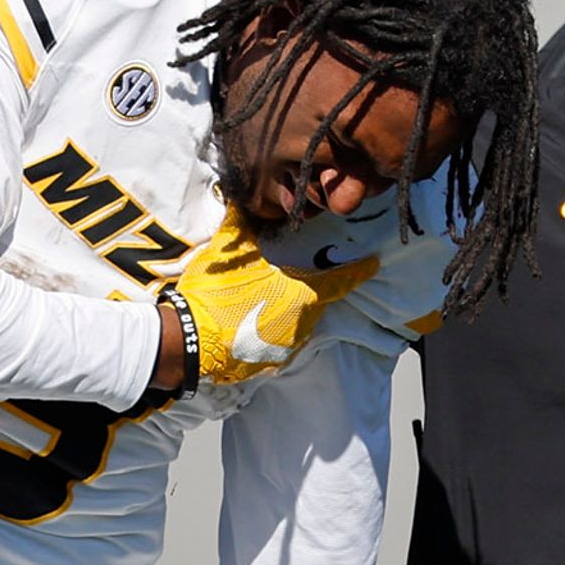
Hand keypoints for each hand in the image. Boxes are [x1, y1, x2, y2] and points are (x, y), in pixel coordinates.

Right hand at [171, 215, 379, 392]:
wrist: (190, 340)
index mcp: (302, 295)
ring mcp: (286, 349)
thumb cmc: (216, 294)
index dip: (357, 271)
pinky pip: (278, 344)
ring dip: (288, 312)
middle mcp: (302, 325)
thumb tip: (241, 199)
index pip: (340, 281)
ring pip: (297, 324)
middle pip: (315, 302)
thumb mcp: (227, 251)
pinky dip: (271, 331)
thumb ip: (241, 224)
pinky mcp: (268, 365)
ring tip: (267, 300)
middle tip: (295, 277)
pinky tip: (252, 322)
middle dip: (309, 290)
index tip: (373, 264)